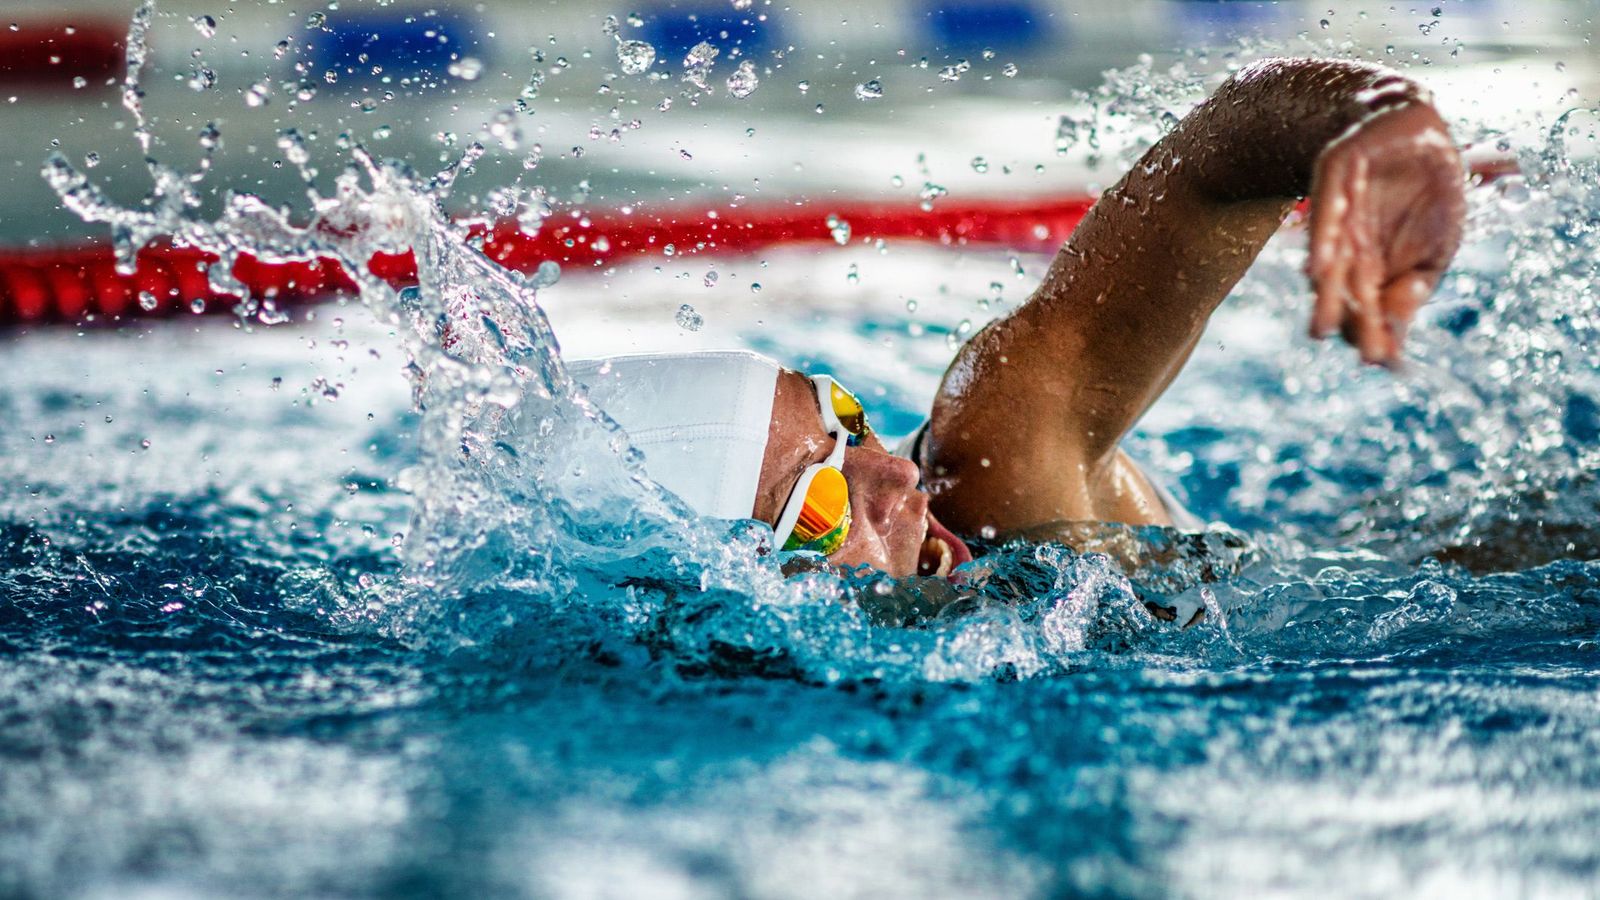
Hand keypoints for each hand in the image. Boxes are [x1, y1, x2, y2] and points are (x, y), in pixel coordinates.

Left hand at [1307, 103, 1465, 365]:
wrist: (1412, 127)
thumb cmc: (1427, 189)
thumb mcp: (1439, 241)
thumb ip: (1418, 281)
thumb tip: (1398, 319)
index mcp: (1377, 267)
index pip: (1374, 309)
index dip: (1380, 333)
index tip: (1386, 361)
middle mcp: (1352, 250)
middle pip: (1351, 295)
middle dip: (1356, 325)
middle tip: (1363, 356)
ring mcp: (1340, 218)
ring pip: (1330, 265)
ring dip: (1328, 298)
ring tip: (1322, 330)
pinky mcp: (1334, 180)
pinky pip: (1328, 215)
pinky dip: (1324, 242)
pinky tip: (1318, 271)